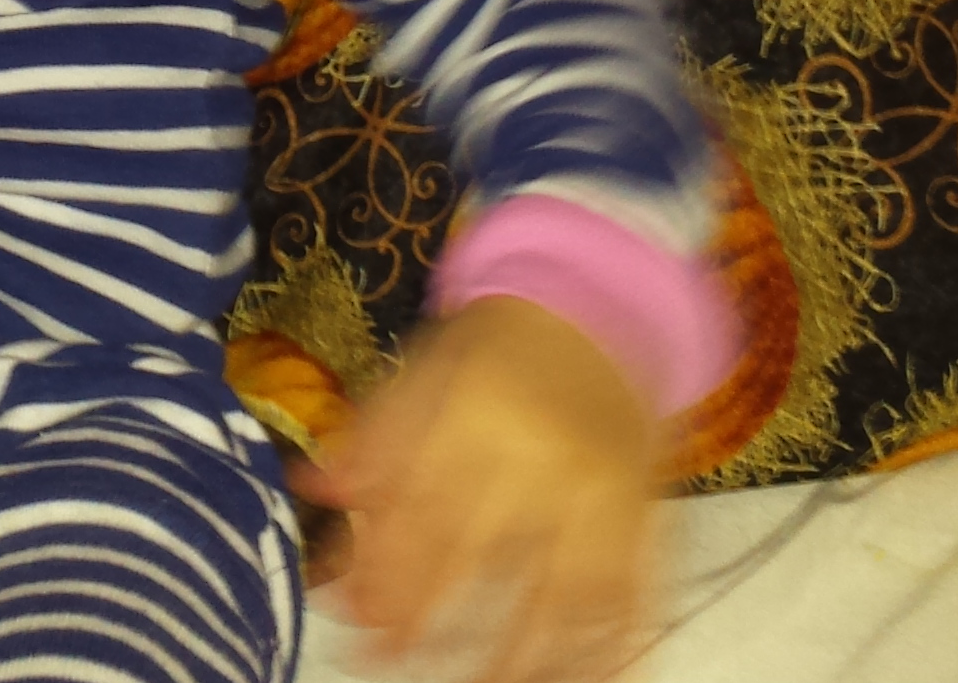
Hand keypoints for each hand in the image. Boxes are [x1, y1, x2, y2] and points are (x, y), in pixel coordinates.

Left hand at [289, 297, 661, 682]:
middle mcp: (543, 462)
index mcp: (477, 422)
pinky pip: (632, 593)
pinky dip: (608, 647)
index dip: (389, 586)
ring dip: (526, 658)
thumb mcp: (420, 375)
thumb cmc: (492, 352)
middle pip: (486, 564)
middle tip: (401, 672)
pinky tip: (582, 679)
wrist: (598, 313)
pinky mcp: (646, 516)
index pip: (424, 521)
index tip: (357, 641)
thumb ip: (371, 440)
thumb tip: (311, 491)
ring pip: (564, 594)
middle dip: (440, 633)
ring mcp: (604, 495)